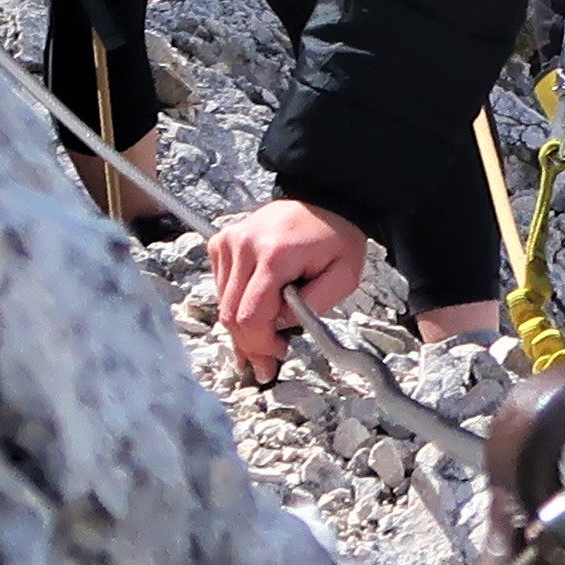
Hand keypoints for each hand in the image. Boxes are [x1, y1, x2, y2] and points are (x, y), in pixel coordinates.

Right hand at [212, 198, 377, 380]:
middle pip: (231, 315)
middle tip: (264, 365)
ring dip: (241, 327)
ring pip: (222, 304)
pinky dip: (236, 304)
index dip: (261, 344)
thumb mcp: (344, 276)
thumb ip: (312, 307)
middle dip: (249, 345)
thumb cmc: (337, 238)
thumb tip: (279, 326)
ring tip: (262, 341)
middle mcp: (244, 246)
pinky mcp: (221, 241)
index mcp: (275, 255)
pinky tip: (255, 311)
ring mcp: (229, 241)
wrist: (325, 199)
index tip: (277, 356)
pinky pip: (221, 286)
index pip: (250, 316)